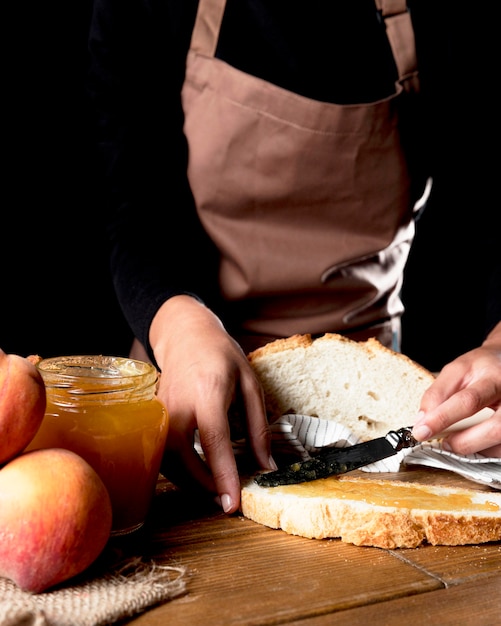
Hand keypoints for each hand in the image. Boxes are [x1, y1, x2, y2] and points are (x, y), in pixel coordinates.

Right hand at [149, 295, 275, 513]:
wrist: (185, 334)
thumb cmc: (221, 355)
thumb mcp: (250, 384)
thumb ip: (258, 426)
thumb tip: (266, 467)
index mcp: (208, 390)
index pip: (214, 439)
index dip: (223, 475)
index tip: (232, 504)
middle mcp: (178, 402)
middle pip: (182, 455)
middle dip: (203, 485)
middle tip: (226, 500)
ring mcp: (160, 409)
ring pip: (166, 458)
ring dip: (188, 481)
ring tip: (214, 490)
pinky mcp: (152, 416)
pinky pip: (161, 450)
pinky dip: (177, 469)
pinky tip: (197, 473)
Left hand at [412, 322, 500, 456]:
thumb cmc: (482, 367)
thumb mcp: (457, 370)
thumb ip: (438, 393)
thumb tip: (422, 421)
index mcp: (493, 377)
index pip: (468, 401)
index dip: (442, 418)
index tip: (421, 431)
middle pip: (495, 427)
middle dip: (465, 441)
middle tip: (444, 443)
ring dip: (475, 447)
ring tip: (457, 442)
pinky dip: (486, 449)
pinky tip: (474, 442)